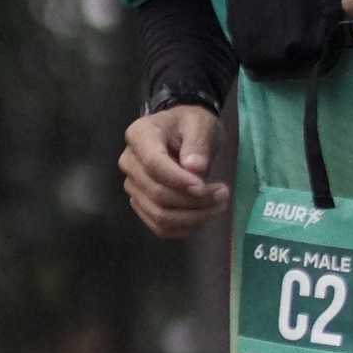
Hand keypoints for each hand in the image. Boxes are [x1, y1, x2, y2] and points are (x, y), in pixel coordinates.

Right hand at [120, 104, 228, 239]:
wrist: (181, 133)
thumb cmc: (190, 125)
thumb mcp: (200, 124)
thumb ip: (198, 144)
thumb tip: (195, 169)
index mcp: (139, 135)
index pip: (153, 164)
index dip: (179, 180)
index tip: (205, 187)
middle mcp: (129, 162)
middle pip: (157, 194)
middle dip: (194, 201)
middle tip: (223, 194)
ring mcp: (133, 185)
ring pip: (159, 215)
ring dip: (192, 217)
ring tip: (218, 205)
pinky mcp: (141, 203)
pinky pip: (159, 226)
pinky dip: (183, 228)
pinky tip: (203, 217)